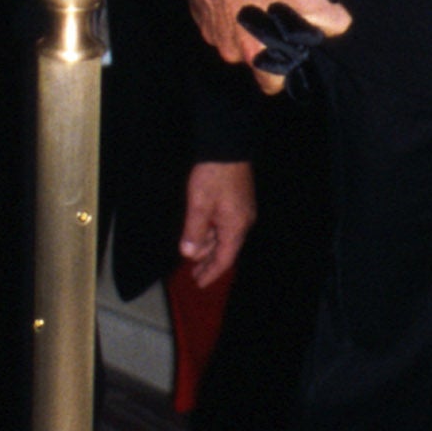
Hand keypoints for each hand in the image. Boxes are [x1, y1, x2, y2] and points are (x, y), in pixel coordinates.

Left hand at [178, 159, 256, 288]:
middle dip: (209, 263)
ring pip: (224, 237)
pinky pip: (224, 226)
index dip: (211, 273)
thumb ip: (194, 231)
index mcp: (235, 226)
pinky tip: (201, 235)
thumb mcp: (199, 204)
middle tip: (194, 275)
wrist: (227, 147)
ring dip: (209, 248)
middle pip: (225, 250)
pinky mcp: (237, 201)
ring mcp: (241, 211)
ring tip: (194, 258)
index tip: (199, 283)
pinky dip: (212, 235)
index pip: (224, 259)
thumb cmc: (214, 175)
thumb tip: (189, 254)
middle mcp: (242, 222)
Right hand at [189, 0, 352, 96]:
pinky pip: (214, 14)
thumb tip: (335, 28)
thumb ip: (328, 20)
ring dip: (242, 19)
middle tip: (276, 13)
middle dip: (263, 40)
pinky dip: (225, 3)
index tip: (292, 51)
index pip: (270, 84)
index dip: (284, 68)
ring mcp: (208, 28)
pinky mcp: (196, 7)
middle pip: (251, 56)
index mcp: (255, 53)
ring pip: (231, 34)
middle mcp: (228, 48)